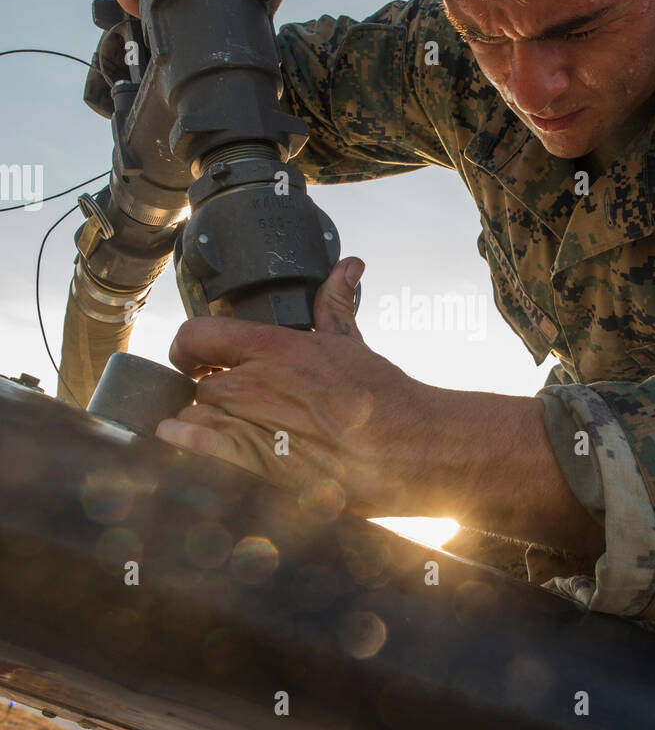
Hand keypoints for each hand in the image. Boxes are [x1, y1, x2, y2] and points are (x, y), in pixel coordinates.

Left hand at [155, 258, 420, 518]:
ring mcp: (252, 423)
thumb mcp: (352, 343)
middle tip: (221, 400)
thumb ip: (336, 305)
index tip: (194, 358)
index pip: (197, 336)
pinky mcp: (257, 462)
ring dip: (201, 422)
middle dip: (209, 393)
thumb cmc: (383, 396)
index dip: (188, 348)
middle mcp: (255, 382)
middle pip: (200, 385)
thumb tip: (349, 267)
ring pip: (196, 418)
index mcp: (274, 346)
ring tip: (213, 427)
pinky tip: (173, 440)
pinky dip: (184, 443)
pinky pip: (200, 448)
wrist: (405, 446)